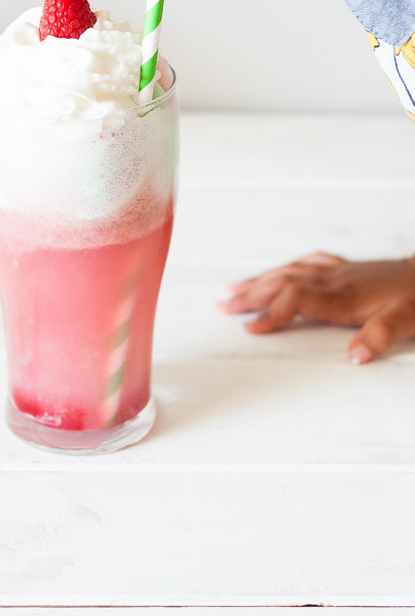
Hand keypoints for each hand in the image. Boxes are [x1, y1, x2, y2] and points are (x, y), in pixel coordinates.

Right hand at [219, 251, 414, 362]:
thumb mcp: (408, 320)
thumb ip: (380, 335)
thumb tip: (355, 356)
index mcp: (345, 295)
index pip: (296, 299)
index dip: (271, 313)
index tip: (250, 328)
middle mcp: (335, 280)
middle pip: (283, 283)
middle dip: (251, 296)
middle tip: (223, 307)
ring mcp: (339, 271)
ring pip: (289, 271)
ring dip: (259, 281)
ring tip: (233, 290)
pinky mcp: (346, 268)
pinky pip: (306, 264)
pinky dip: (285, 268)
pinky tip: (277, 271)